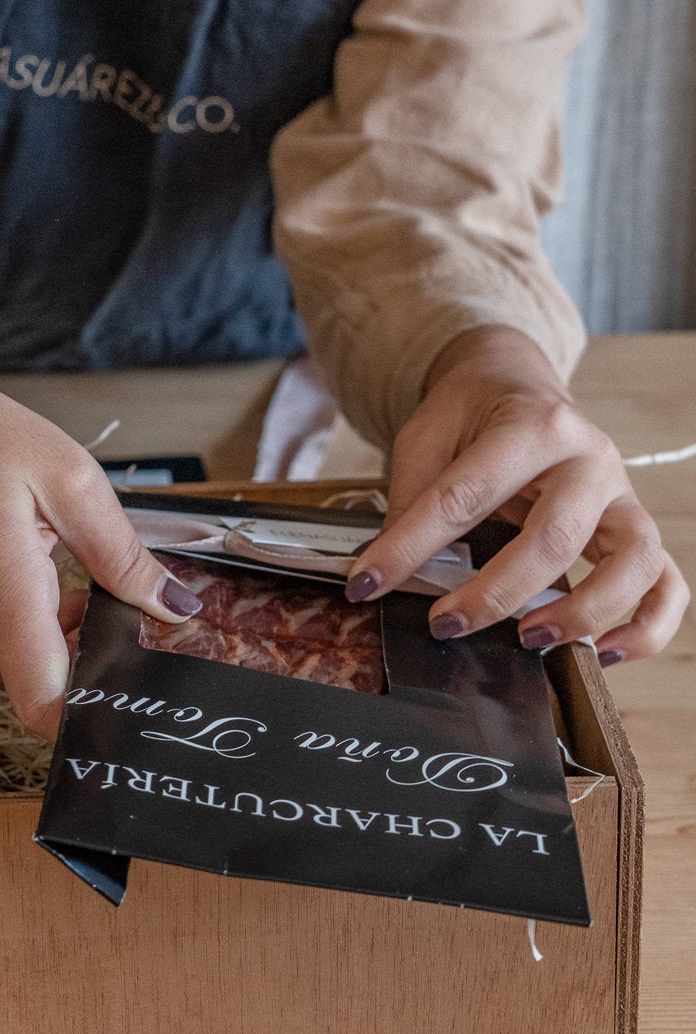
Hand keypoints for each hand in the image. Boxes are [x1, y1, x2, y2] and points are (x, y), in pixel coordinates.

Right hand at [0, 258, 202, 737]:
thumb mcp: (67, 478)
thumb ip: (121, 554)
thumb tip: (174, 608)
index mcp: (0, 591)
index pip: (45, 705)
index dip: (95, 713)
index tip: (132, 683)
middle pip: (46, 682)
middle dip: (88, 650)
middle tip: (110, 591)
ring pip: (22, 666)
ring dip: (57, 634)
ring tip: (62, 565)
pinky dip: (26, 623)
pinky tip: (32, 569)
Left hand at [346, 327, 688, 664]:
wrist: (517, 380)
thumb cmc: (471, 412)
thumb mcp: (426, 433)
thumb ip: (410, 494)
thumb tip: (387, 567)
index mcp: (530, 425)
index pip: (464, 495)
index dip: (410, 546)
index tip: (367, 584)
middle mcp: (588, 459)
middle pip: (553, 537)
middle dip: (494, 592)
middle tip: (445, 624)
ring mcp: (621, 495)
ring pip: (631, 562)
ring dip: (582, 610)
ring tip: (529, 640)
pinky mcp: (636, 527)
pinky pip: (667, 584)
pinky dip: (646, 627)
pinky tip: (602, 653)